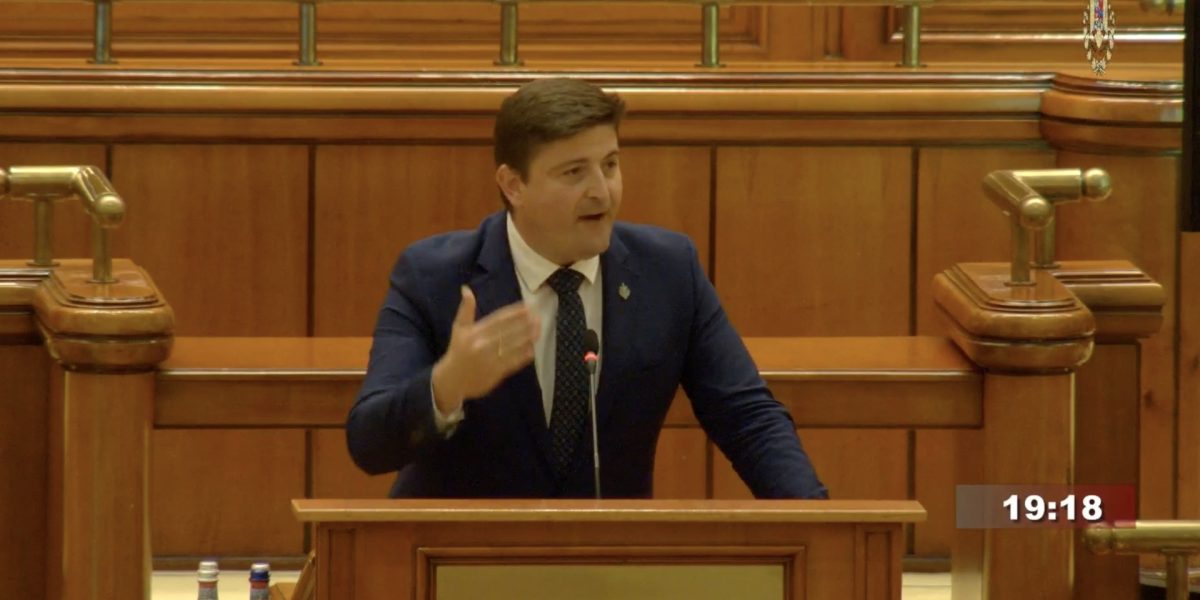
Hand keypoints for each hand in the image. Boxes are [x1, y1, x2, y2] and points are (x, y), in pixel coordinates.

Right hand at [431, 285, 539, 414]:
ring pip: (513, 347)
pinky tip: (532, 349)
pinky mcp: (496, 373)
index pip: (498, 319)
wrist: (452, 380)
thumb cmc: (457, 351)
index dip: (514, 312)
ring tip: (539, 329)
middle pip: (508, 332)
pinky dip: (523, 356)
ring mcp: (490, 360)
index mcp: (475, 332)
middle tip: (538, 316)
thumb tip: (466, 288)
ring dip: (527, 337)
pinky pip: (513, 363)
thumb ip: (465, 309)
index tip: (527, 306)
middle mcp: (483, 345)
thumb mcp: (459, 328)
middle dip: (525, 323)